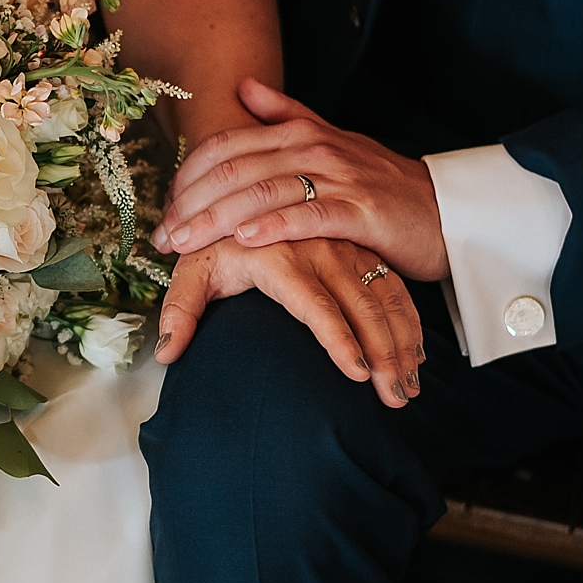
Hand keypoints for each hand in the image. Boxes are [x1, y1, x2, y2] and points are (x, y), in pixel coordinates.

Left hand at [152, 77, 449, 282]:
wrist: (447, 210)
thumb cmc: (381, 184)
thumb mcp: (332, 140)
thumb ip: (286, 114)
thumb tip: (243, 86)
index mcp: (300, 132)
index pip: (225, 147)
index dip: (186, 177)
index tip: (162, 210)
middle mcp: (315, 148)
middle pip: (235, 170)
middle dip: (191, 204)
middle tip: (161, 236)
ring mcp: (339, 178)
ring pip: (263, 192)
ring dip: (217, 219)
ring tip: (185, 243)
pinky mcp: (362, 212)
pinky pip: (310, 216)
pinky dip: (274, 227)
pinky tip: (245, 241)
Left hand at [155, 238, 426, 407]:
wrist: (249, 184)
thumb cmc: (220, 235)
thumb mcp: (195, 266)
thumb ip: (181, 308)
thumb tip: (167, 352)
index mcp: (279, 257)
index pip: (315, 305)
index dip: (338, 340)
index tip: (356, 374)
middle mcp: (319, 251)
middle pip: (362, 305)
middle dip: (383, 354)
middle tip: (395, 398)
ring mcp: (345, 249)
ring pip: (386, 297)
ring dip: (402, 342)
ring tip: (408, 388)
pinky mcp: (362, 250)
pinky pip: (394, 286)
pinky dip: (409, 322)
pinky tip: (415, 357)